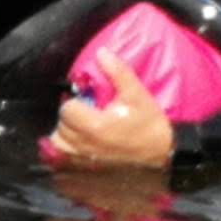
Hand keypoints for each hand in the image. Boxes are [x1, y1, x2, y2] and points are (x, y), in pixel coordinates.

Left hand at [46, 57, 175, 172]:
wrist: (162, 151)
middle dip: (71, 116)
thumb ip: (118, 72)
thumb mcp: (136, 94)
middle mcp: (86, 144)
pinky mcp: (86, 167)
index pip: (66, 110)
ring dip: (65, 133)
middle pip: (60, 126)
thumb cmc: (149, 123)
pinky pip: (64, 158)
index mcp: (95, 125)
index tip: (88, 102)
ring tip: (81, 127)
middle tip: (86, 113)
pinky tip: (79, 142)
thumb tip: (101, 52)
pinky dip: (66, 149)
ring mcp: (85, 158)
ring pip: (58, 143)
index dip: (75, 103)